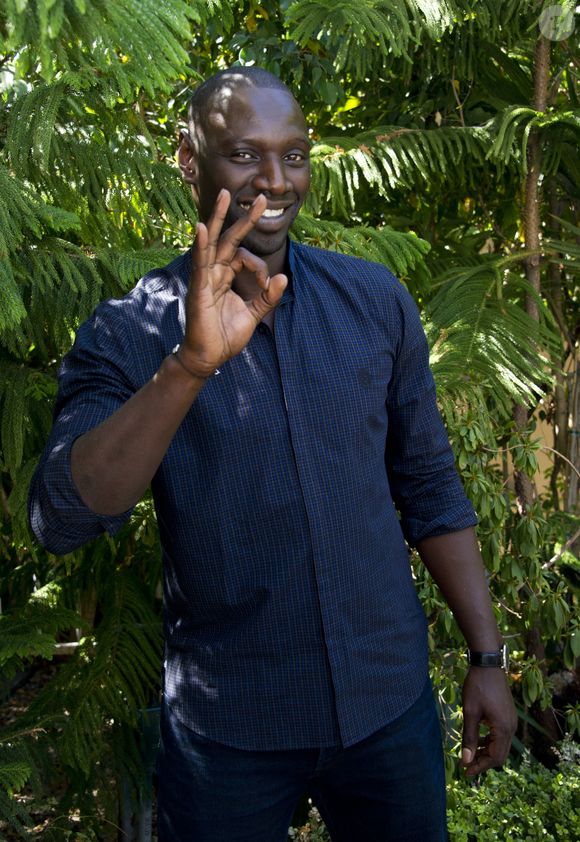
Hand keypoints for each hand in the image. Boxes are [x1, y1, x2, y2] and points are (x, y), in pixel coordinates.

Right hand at [178, 189, 286, 376]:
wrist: (209, 357)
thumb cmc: (226, 336)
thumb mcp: (253, 314)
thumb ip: (267, 297)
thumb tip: (283, 279)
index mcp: (225, 277)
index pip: (244, 257)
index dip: (260, 267)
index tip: (266, 284)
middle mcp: (214, 273)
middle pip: (229, 239)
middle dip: (244, 218)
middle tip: (261, 198)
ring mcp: (204, 279)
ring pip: (212, 243)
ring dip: (218, 218)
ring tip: (225, 195)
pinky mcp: (199, 289)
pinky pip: (199, 263)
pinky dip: (201, 245)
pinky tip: (202, 228)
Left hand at [460, 667, 516, 776]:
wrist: (488, 664)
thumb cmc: (477, 687)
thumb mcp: (470, 712)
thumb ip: (469, 738)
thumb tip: (466, 761)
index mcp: (503, 728)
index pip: (495, 757)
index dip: (480, 766)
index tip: (466, 772)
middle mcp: (511, 727)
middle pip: (500, 754)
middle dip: (484, 762)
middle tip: (467, 766)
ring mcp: (511, 720)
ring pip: (501, 745)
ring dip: (487, 752)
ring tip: (470, 754)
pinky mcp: (508, 715)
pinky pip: (502, 735)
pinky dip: (490, 741)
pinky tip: (478, 739)